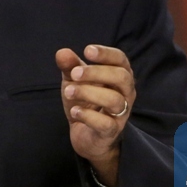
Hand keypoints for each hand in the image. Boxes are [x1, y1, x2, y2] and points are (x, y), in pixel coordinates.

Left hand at [55, 44, 135, 186]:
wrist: (87, 136)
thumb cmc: (85, 101)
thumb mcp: (75, 81)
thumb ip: (69, 66)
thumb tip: (61, 53)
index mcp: (119, 76)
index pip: (120, 60)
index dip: (106, 53)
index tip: (87, 51)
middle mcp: (125, 93)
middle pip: (121, 77)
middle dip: (96, 72)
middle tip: (74, 74)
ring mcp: (121, 113)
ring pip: (114, 99)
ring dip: (88, 93)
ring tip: (68, 92)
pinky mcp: (111, 131)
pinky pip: (106, 123)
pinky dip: (88, 115)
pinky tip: (74, 111)